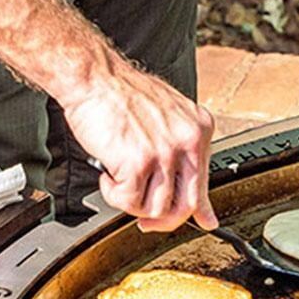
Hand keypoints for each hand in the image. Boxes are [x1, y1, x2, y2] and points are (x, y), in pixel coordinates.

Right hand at [60, 59, 217, 231]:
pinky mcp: (137, 162)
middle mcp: (187, 140)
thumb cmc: (122, 94)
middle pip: (185, 204)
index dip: (198, 210)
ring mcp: (164, 152)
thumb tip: (198, 196)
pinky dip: (113, 194)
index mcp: (199, 128)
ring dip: (131, 202)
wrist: (95, 77)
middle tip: (147, 221)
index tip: (200, 222)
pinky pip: (128, 201)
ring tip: (119, 179)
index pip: (204, 183)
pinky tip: (108, 175)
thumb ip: (184, 153)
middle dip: (164, 221)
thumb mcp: (168, 116)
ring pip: (155, 209)